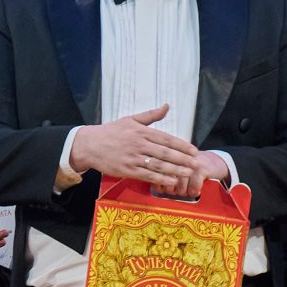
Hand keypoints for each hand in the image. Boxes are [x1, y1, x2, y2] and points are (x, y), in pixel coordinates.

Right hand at [69, 104, 209, 195]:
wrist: (89, 145)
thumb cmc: (111, 131)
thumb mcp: (130, 119)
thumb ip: (150, 115)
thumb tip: (166, 106)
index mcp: (141, 131)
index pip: (166, 138)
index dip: (182, 145)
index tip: (194, 150)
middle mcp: (139, 144)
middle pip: (165, 153)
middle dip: (183, 159)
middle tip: (196, 164)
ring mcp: (133, 158)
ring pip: (159, 165)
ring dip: (175, 170)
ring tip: (188, 173)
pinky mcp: (127, 170)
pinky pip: (147, 175)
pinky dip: (161, 179)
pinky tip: (172, 181)